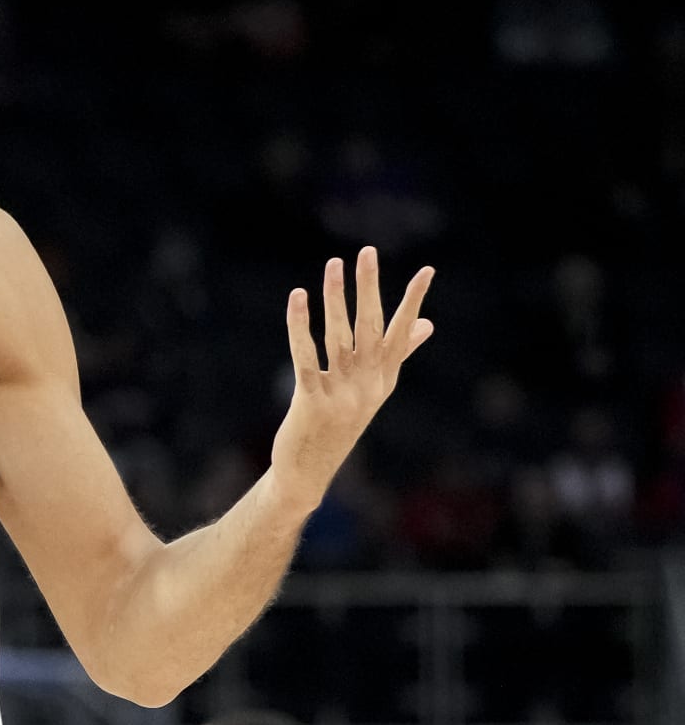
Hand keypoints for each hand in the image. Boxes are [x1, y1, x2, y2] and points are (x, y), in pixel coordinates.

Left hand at [271, 246, 433, 514]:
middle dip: (370, 288)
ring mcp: (341, 394)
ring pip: (339, 337)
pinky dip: (300, 325)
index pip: (401, 334)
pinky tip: (298, 297)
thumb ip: (398, 356)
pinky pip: (306, 356)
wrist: (308, 472)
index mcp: (383, 380)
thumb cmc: (339, 425)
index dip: (413, 303)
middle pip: (371, 328)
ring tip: (333, 264)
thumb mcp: (373, 391)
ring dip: (336, 298)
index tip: (426, 271)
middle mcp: (367, 385)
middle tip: (367, 252)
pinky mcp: (311, 401)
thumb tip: (427, 324)